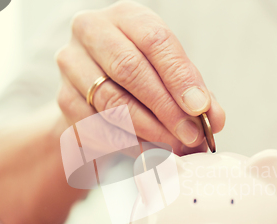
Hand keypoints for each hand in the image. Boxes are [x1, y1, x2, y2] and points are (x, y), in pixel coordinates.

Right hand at [55, 1, 224, 155]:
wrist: (95, 89)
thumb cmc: (142, 77)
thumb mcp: (170, 75)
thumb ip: (194, 93)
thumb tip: (213, 119)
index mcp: (126, 17)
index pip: (155, 41)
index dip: (180, 77)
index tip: (200, 109)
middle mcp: (92, 31)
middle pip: (129, 69)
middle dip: (165, 108)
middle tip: (190, 135)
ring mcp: (71, 64)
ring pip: (111, 102)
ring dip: (148, 131)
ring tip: (174, 148)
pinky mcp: (63, 99)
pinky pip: (96, 127)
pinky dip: (126, 145)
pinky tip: (149, 155)